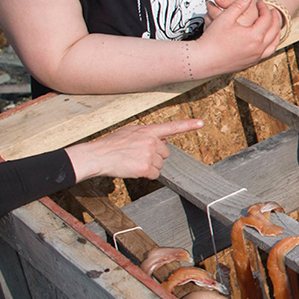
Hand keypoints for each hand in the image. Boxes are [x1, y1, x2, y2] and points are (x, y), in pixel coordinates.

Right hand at [63, 119, 203, 181]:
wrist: (97, 155)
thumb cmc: (111, 145)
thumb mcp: (130, 133)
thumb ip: (147, 135)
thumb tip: (162, 140)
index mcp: (148, 131)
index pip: (172, 127)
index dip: (188, 125)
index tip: (201, 123)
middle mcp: (151, 141)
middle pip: (165, 153)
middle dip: (155, 156)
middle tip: (137, 156)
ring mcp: (150, 155)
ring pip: (160, 165)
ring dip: (150, 166)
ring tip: (133, 161)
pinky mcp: (146, 168)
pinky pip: (155, 174)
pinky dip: (147, 175)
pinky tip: (134, 169)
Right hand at [195, 0, 282, 75]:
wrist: (203, 60)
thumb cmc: (212, 41)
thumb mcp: (225, 18)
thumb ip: (238, 5)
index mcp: (254, 36)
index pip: (266, 19)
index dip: (264, 8)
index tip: (260, 3)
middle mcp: (258, 48)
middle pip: (274, 31)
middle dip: (274, 19)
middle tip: (272, 11)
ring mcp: (255, 57)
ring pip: (274, 44)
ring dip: (276, 33)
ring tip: (274, 25)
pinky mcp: (251, 63)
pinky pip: (267, 53)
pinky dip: (271, 44)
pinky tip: (266, 40)